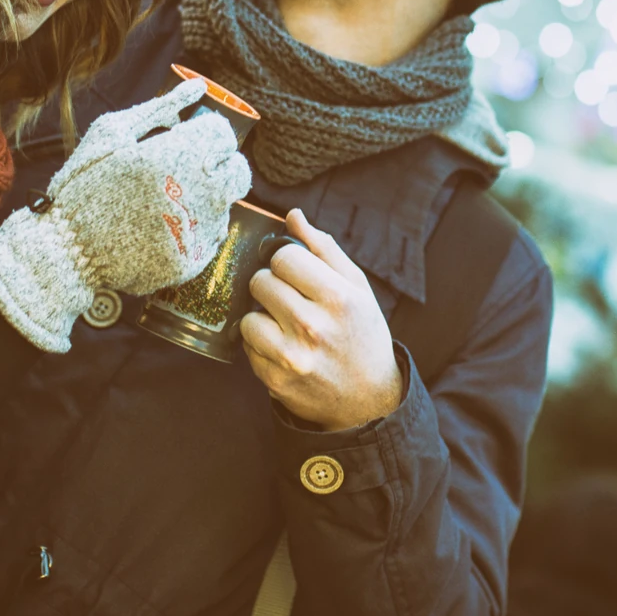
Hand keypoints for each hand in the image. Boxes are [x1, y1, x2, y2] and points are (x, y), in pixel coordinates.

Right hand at [0, 78, 251, 349]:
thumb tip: (199, 86)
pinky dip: (193, 230)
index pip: (223, 134)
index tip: (186, 141)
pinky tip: (161, 228)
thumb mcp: (113, 133)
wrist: (68, 250)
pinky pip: (210, 237)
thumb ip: (161, 107)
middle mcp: (201, 192)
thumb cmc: (85, 184)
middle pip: (237, 171)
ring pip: (226, 205)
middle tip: (184, 170)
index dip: (205, 134)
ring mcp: (200, 230)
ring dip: (204, 198)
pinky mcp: (195, 262)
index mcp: (182, 154)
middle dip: (217, 166)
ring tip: (164, 202)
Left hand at [240, 209, 403, 431]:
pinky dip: (260, 344)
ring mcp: (291, 356)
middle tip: (289, 299)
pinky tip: (282, 348)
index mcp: (338, 298)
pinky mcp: (274, 380)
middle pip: (261, 282)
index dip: (284, 262)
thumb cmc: (362, 334)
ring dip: (261, 316)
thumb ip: (324, 249)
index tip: (293, 272)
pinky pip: (247, 346)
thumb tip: (292, 216)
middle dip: (271, 286)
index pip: (283, 258)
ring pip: (248, 315)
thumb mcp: (356, 287)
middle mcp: (313, 326)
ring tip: (283, 325)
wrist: (368, 400)